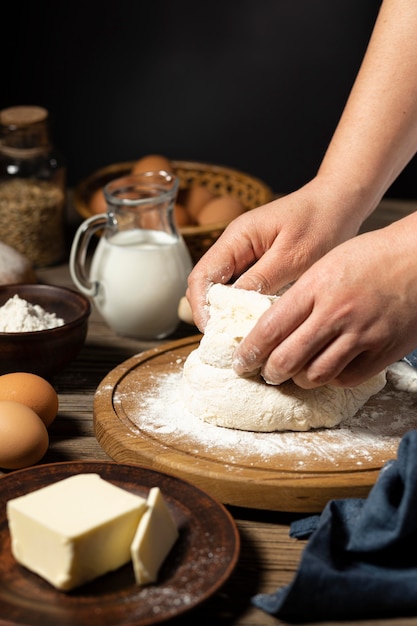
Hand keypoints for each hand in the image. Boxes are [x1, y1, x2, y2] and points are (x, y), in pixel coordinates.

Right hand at [187, 176, 368, 330]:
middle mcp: (236, 247)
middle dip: (213, 314)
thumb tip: (233, 308)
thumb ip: (261, 280)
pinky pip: (245, 291)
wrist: (342, 203)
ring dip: (230, 314)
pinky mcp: (262, 266)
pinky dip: (247, 308)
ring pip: (225, 291)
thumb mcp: (293, 256)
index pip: (201, 276)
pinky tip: (258, 325)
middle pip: (208, 286)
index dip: (201, 307)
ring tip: (241, 338)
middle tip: (227, 343)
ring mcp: (248, 256)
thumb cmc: (321, 222)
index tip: (214, 332)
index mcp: (236, 238)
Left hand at [232, 213, 416, 387]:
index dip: (250, 351)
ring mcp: (361, 334)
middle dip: (269, 372)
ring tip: (294, 374)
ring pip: (315, 374)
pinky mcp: (383, 351)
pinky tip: (325, 369)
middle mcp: (336, 313)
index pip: (270, 328)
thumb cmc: (372, 256)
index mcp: (316, 287)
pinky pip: (346, 378)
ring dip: (298, 379)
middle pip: (288, 358)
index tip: (241, 361)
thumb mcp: (328, 263)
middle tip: (265, 373)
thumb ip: (301, 294)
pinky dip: (331, 379)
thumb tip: (273, 325)